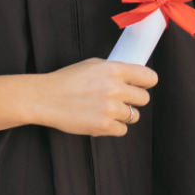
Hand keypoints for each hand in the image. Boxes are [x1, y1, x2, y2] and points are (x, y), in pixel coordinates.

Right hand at [32, 58, 157, 136]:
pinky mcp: (104, 126)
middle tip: (118, 99)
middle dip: (133, 99)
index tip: (140, 85)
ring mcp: (110, 108)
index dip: (146, 82)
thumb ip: (113, 70)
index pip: (148, 77)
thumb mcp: (91, 65)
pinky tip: (99, 119)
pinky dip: (113, 126)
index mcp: (113, 70)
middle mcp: (115, 88)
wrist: (45, 98)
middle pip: (144, 99)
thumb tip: (132, 78)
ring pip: (134, 116)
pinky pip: (122, 130)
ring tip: (104, 109)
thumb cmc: (66, 80)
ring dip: (122, 114)